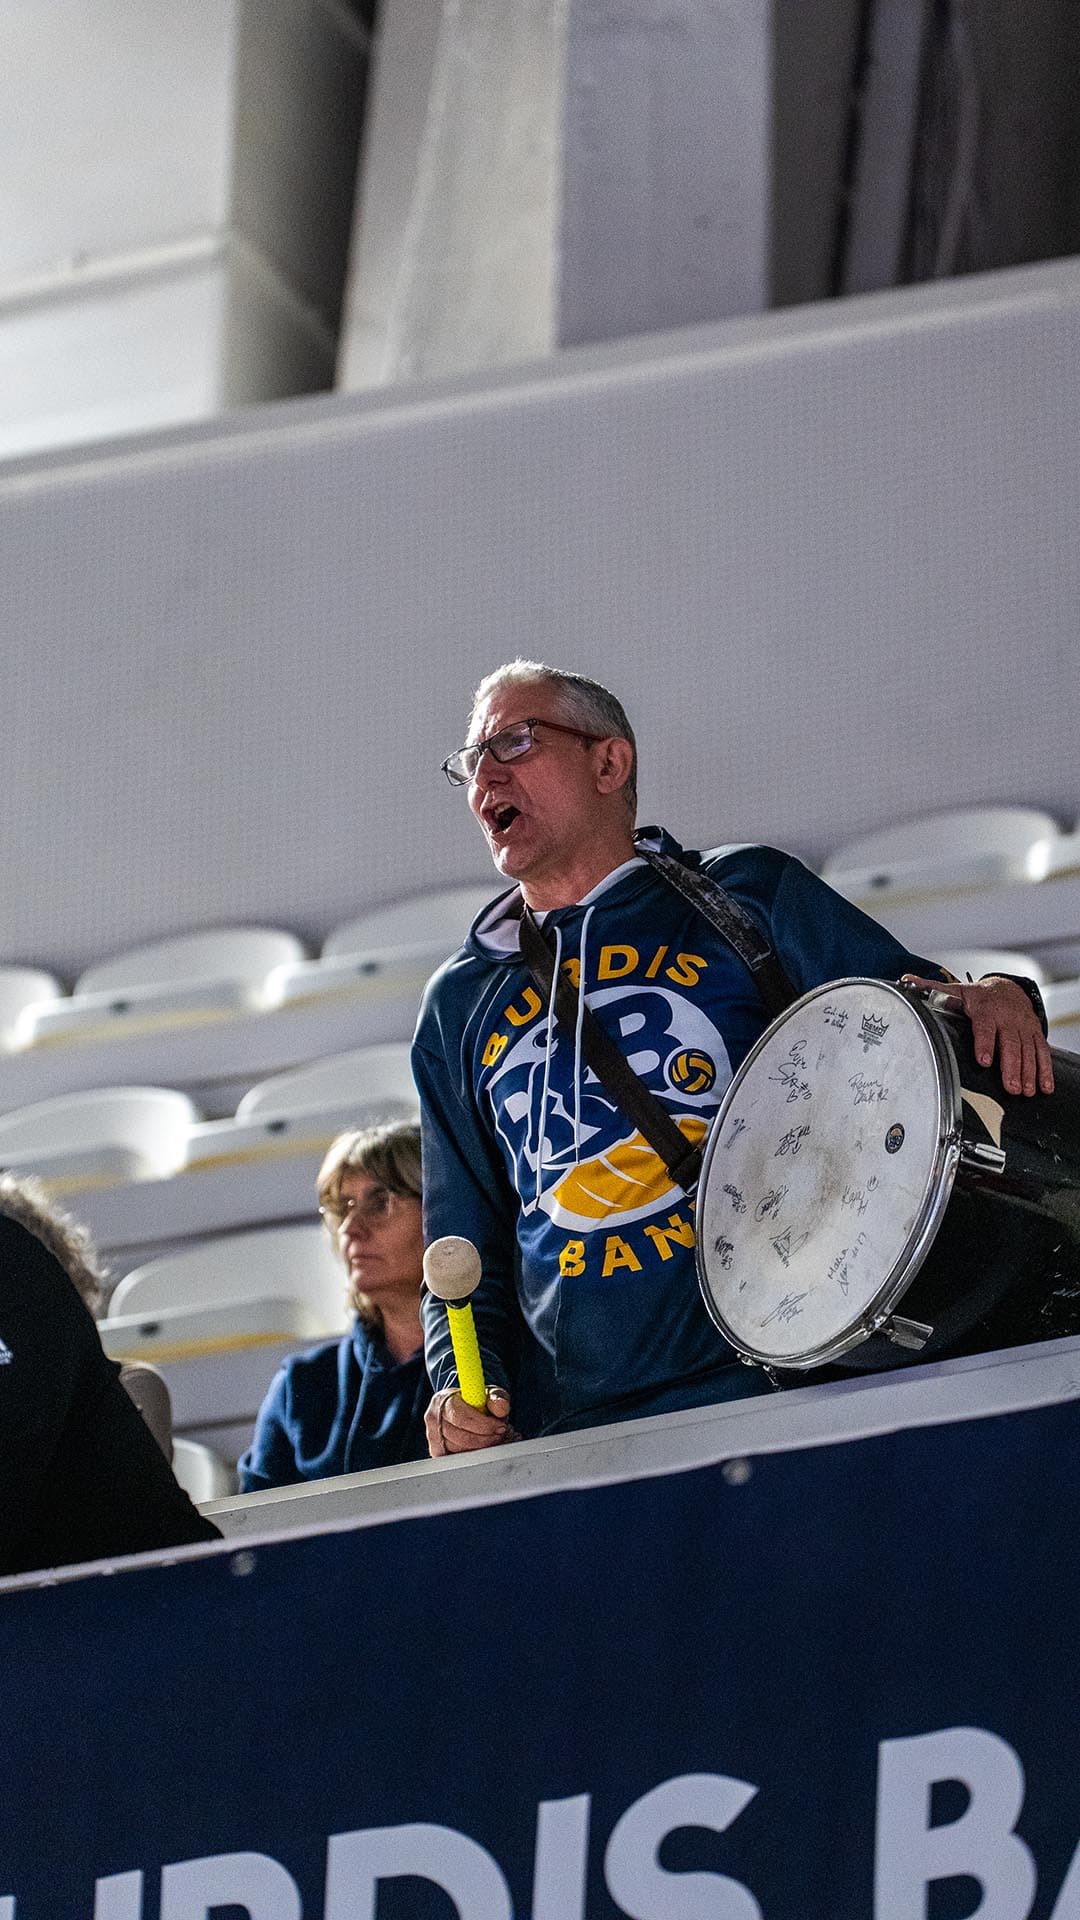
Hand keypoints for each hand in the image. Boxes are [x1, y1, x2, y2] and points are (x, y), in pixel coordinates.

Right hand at [425, 1385, 516, 1456]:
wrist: (464, 1408)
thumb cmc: (476, 1401)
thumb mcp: (489, 1394)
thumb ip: (497, 1399)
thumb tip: (500, 1408)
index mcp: (443, 1399)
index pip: (460, 1416)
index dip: (482, 1424)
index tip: (499, 1426)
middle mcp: (433, 1416)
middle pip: (459, 1436)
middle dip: (484, 1438)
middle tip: (499, 1434)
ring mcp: (432, 1435)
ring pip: (458, 1449)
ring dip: (479, 1447)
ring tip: (491, 1438)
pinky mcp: (436, 1451)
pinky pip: (455, 1458)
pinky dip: (470, 1454)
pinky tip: (479, 1446)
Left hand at [901, 974, 1053, 1096]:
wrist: (1009, 987)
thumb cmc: (979, 996)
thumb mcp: (956, 990)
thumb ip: (931, 990)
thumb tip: (905, 982)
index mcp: (985, 1010)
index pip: (985, 1027)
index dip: (985, 1043)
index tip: (984, 1060)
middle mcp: (1006, 1019)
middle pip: (1010, 1044)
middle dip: (1011, 1066)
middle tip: (1010, 1086)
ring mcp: (1022, 1027)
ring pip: (1027, 1050)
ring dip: (1028, 1072)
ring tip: (1025, 1090)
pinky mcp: (1034, 1034)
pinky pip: (1042, 1052)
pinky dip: (1045, 1070)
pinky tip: (1044, 1087)